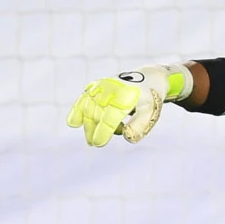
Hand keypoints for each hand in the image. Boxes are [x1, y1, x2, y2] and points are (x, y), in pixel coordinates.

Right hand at [67, 65, 189, 146]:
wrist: (148, 79)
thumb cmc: (149, 100)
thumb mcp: (150, 112)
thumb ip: (140, 126)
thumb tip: (126, 136)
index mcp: (126, 97)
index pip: (110, 118)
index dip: (102, 132)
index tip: (98, 143)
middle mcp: (112, 90)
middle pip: (96, 114)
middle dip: (93, 131)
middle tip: (94, 144)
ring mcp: (103, 86)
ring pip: (88, 107)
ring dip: (87, 124)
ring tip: (90, 139)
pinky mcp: (97, 85)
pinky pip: (84, 98)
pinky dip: (77, 110)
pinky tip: (74, 123)